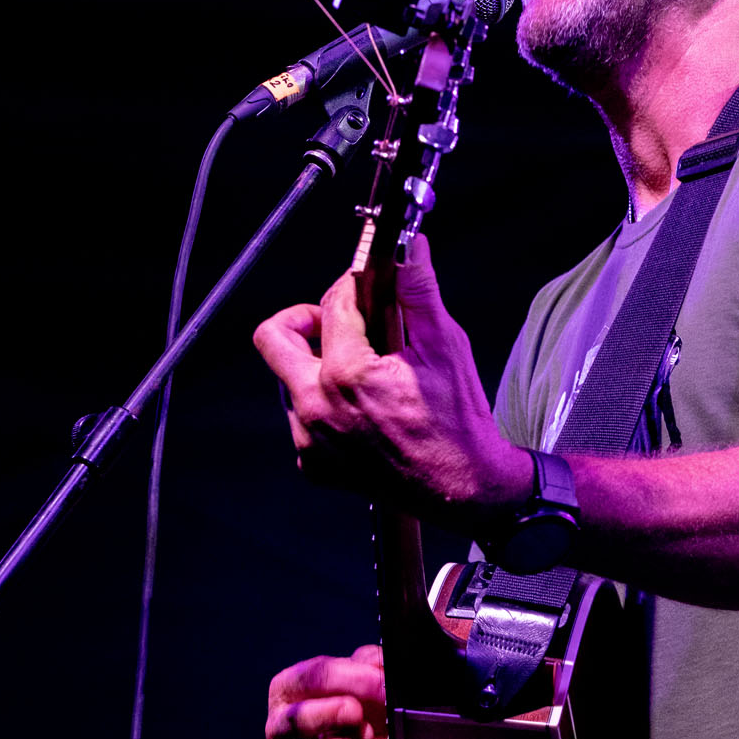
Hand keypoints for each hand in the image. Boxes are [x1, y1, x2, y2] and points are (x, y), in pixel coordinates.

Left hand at [252, 234, 529, 522]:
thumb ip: (419, 291)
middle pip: (274, 337)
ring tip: (362, 371)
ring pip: (289, 379)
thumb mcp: (445, 346)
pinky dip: (325, 404)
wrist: (463, 488)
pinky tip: (362, 408)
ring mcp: (311, 440)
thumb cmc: (458, 423)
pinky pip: (302, 418)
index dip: (353, 284)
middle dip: (303, 318)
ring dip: (318, 364)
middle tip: (335, 321)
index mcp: (347, 374)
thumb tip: (410, 250)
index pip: (332, 303)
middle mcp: (317, 408)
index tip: (368, 284)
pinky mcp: (313, 464)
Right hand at [265, 644, 389, 738]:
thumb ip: (370, 661)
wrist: (383, 736)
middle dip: (329, 715)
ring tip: (368, 735)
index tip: (379, 681)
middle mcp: (284, 726)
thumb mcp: (366, 669)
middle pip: (295, 720)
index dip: (349, 678)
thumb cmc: (363, 698)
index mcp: (290, 688)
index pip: (312, 678)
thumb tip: (378, 663)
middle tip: (357, 712)